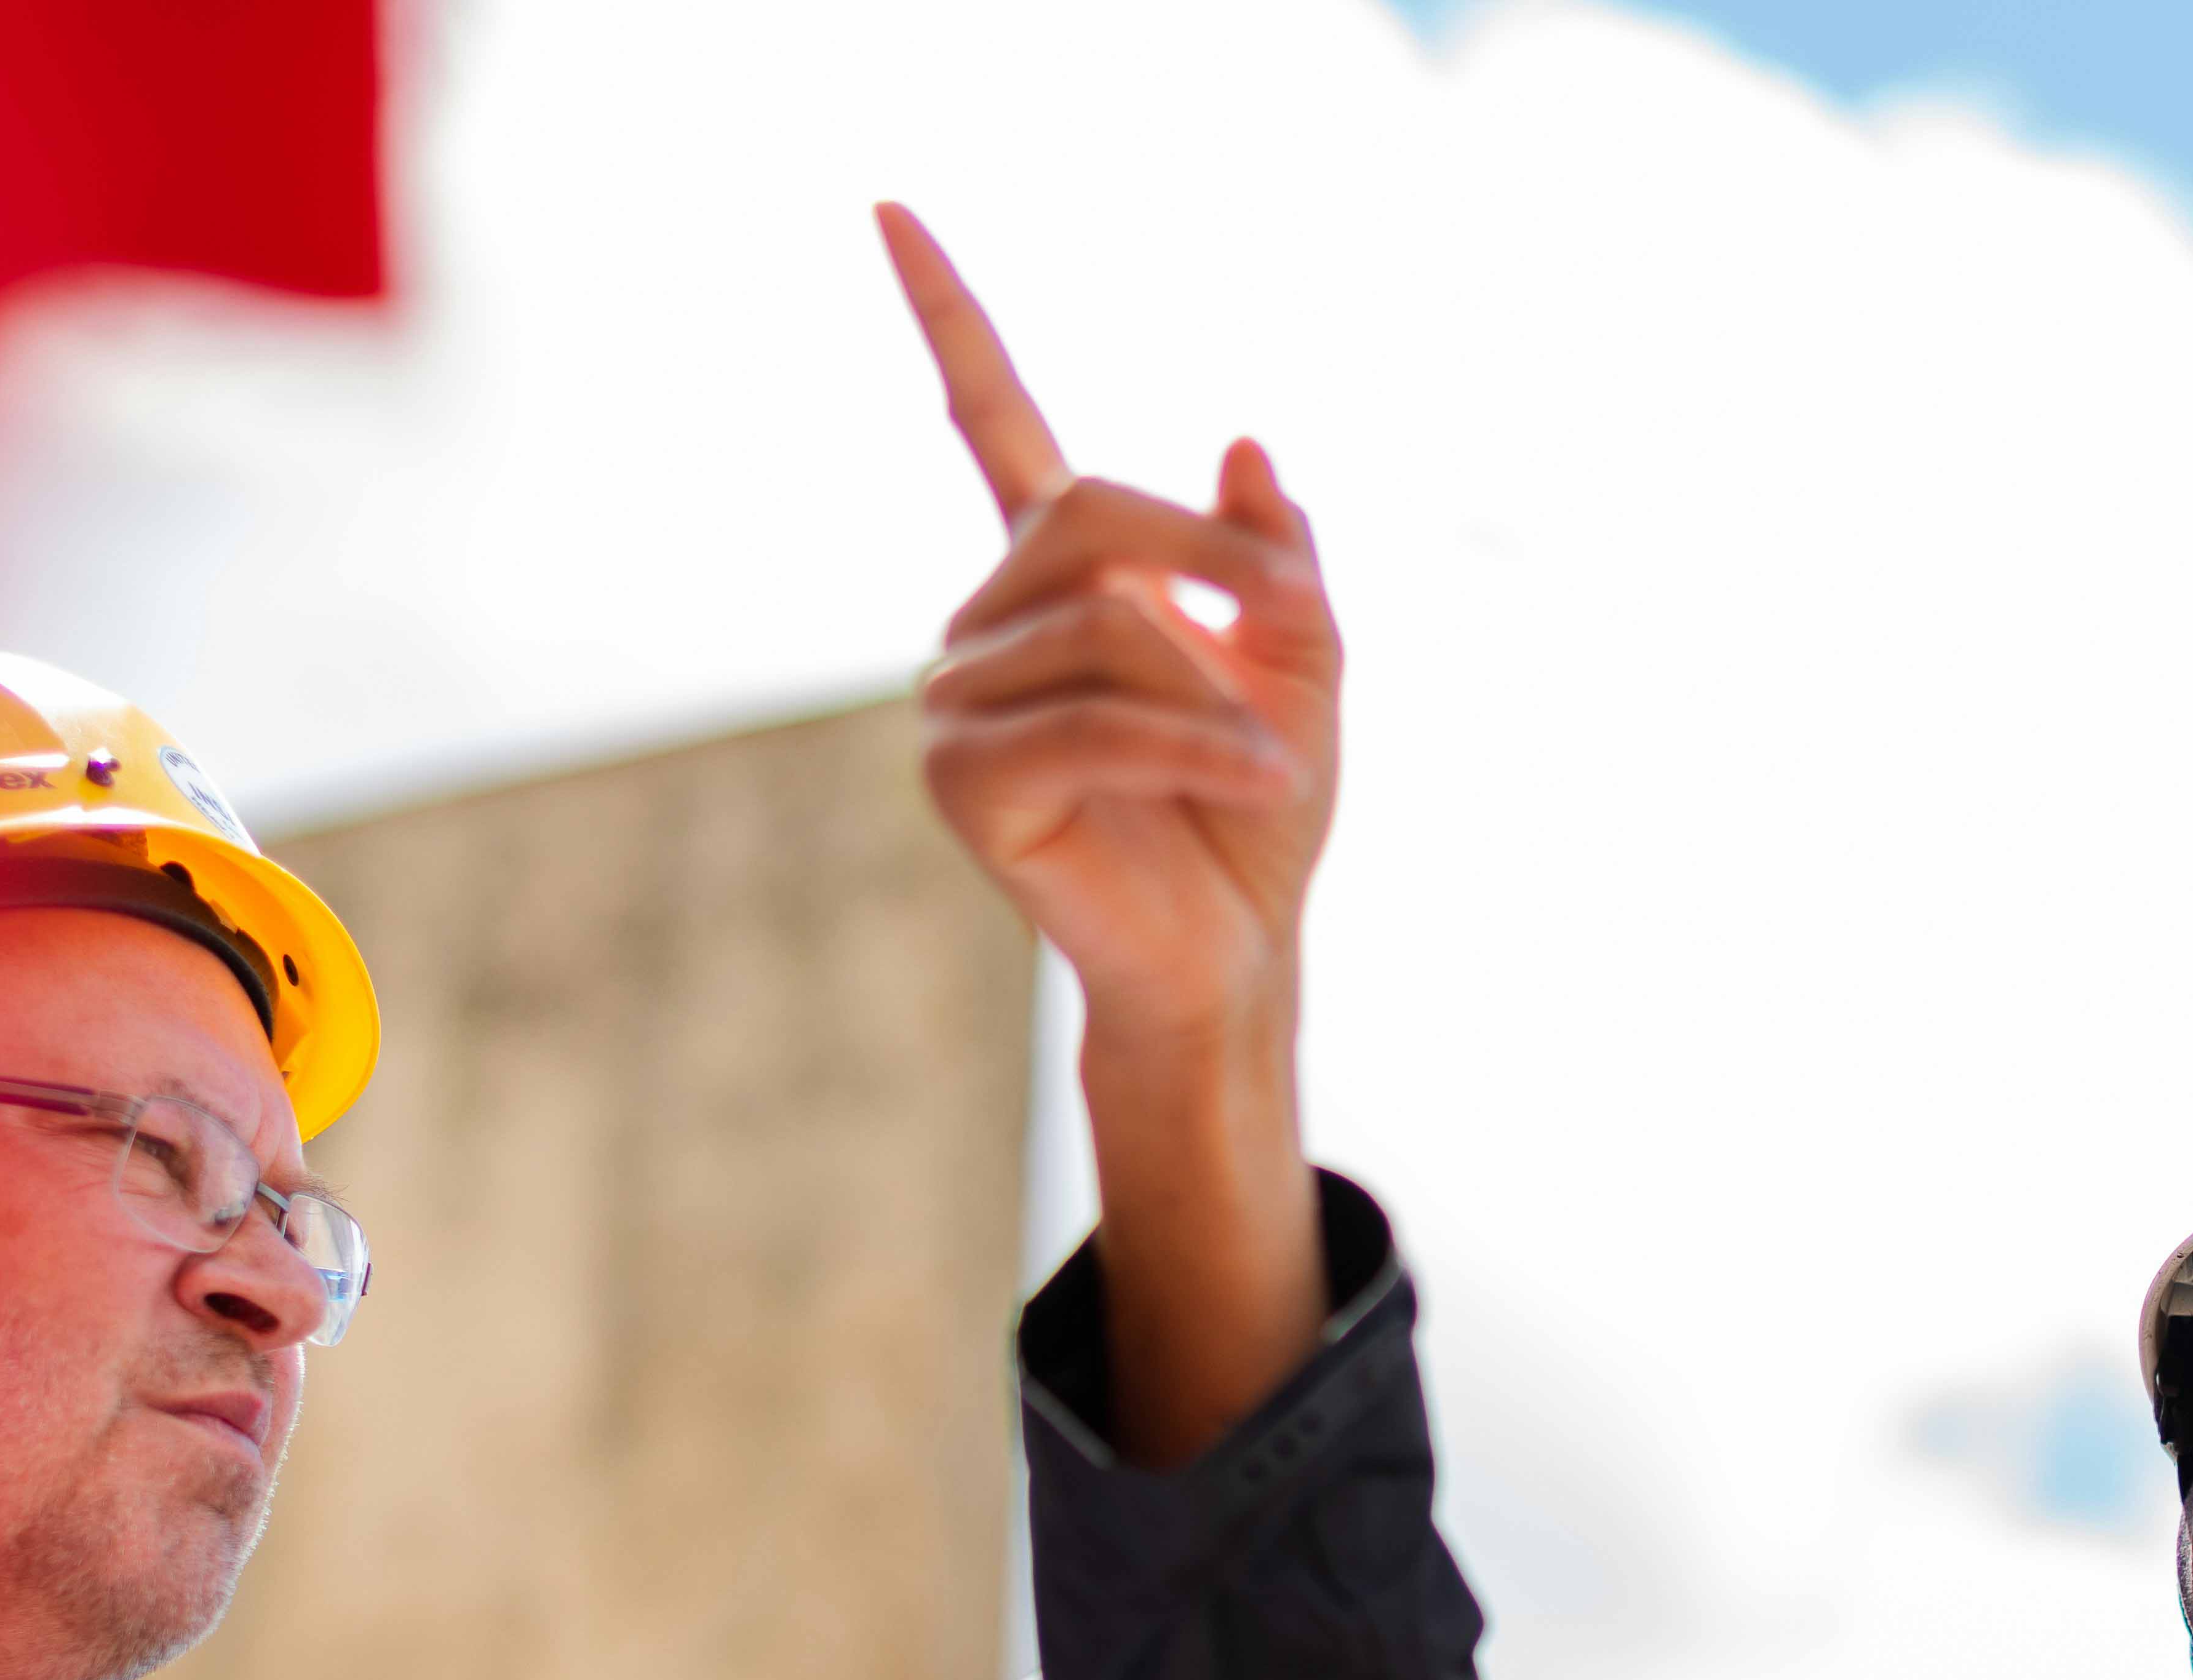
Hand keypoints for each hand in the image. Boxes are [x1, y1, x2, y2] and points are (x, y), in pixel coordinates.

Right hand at [883, 201, 1337, 1055]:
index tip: (890, 208)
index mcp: (1058, 583)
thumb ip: (1277, 560)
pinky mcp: (964, 784)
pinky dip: (1194, 749)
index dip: (946, 316)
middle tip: (1290, 614)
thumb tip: (1242, 443)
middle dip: (1209, 562)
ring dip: (1214, 695)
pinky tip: (1251, 781)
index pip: (986, 421)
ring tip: (1266, 761)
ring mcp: (958, 705)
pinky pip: (1093, 725)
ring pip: (1104, 633)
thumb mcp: (1302, 668)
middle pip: (1087, 521)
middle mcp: (987, 628)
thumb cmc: (1256, 824)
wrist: (1237, 958)